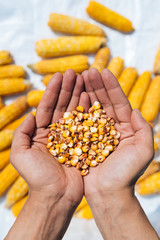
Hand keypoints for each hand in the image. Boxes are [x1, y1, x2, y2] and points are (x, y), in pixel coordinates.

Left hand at [9, 70, 89, 239]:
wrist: (56, 196)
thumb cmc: (37, 178)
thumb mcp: (20, 155)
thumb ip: (21, 134)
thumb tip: (30, 115)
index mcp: (41, 133)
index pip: (47, 107)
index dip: (53, 91)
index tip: (59, 76)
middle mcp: (56, 133)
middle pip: (61, 106)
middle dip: (67, 89)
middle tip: (74, 72)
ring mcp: (70, 137)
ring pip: (74, 112)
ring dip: (78, 95)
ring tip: (84, 79)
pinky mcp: (82, 143)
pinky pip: (85, 124)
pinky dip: (87, 110)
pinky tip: (90, 97)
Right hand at [82, 68, 153, 196]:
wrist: (108, 193)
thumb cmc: (126, 174)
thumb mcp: (143, 151)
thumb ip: (144, 129)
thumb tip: (136, 110)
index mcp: (126, 128)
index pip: (119, 103)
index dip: (112, 87)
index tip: (104, 72)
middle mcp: (111, 128)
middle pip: (104, 102)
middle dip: (97, 86)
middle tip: (89, 72)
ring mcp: (96, 133)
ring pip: (91, 109)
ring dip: (86, 94)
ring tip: (79, 79)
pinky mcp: (83, 140)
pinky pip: (80, 122)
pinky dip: (76, 110)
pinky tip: (72, 98)